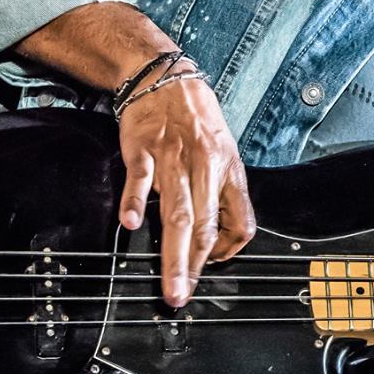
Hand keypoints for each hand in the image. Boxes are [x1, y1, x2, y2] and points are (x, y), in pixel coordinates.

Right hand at [116, 74, 254, 306]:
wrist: (166, 78)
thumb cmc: (197, 120)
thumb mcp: (224, 152)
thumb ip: (222, 192)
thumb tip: (220, 235)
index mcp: (229, 171)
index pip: (241, 221)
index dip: (228, 250)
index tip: (211, 265)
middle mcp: (206, 168)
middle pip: (205, 225)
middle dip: (197, 266)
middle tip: (183, 296)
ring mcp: (174, 159)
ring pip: (177, 213)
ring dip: (173, 254)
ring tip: (170, 284)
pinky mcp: (144, 149)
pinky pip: (141, 179)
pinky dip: (136, 201)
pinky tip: (132, 224)